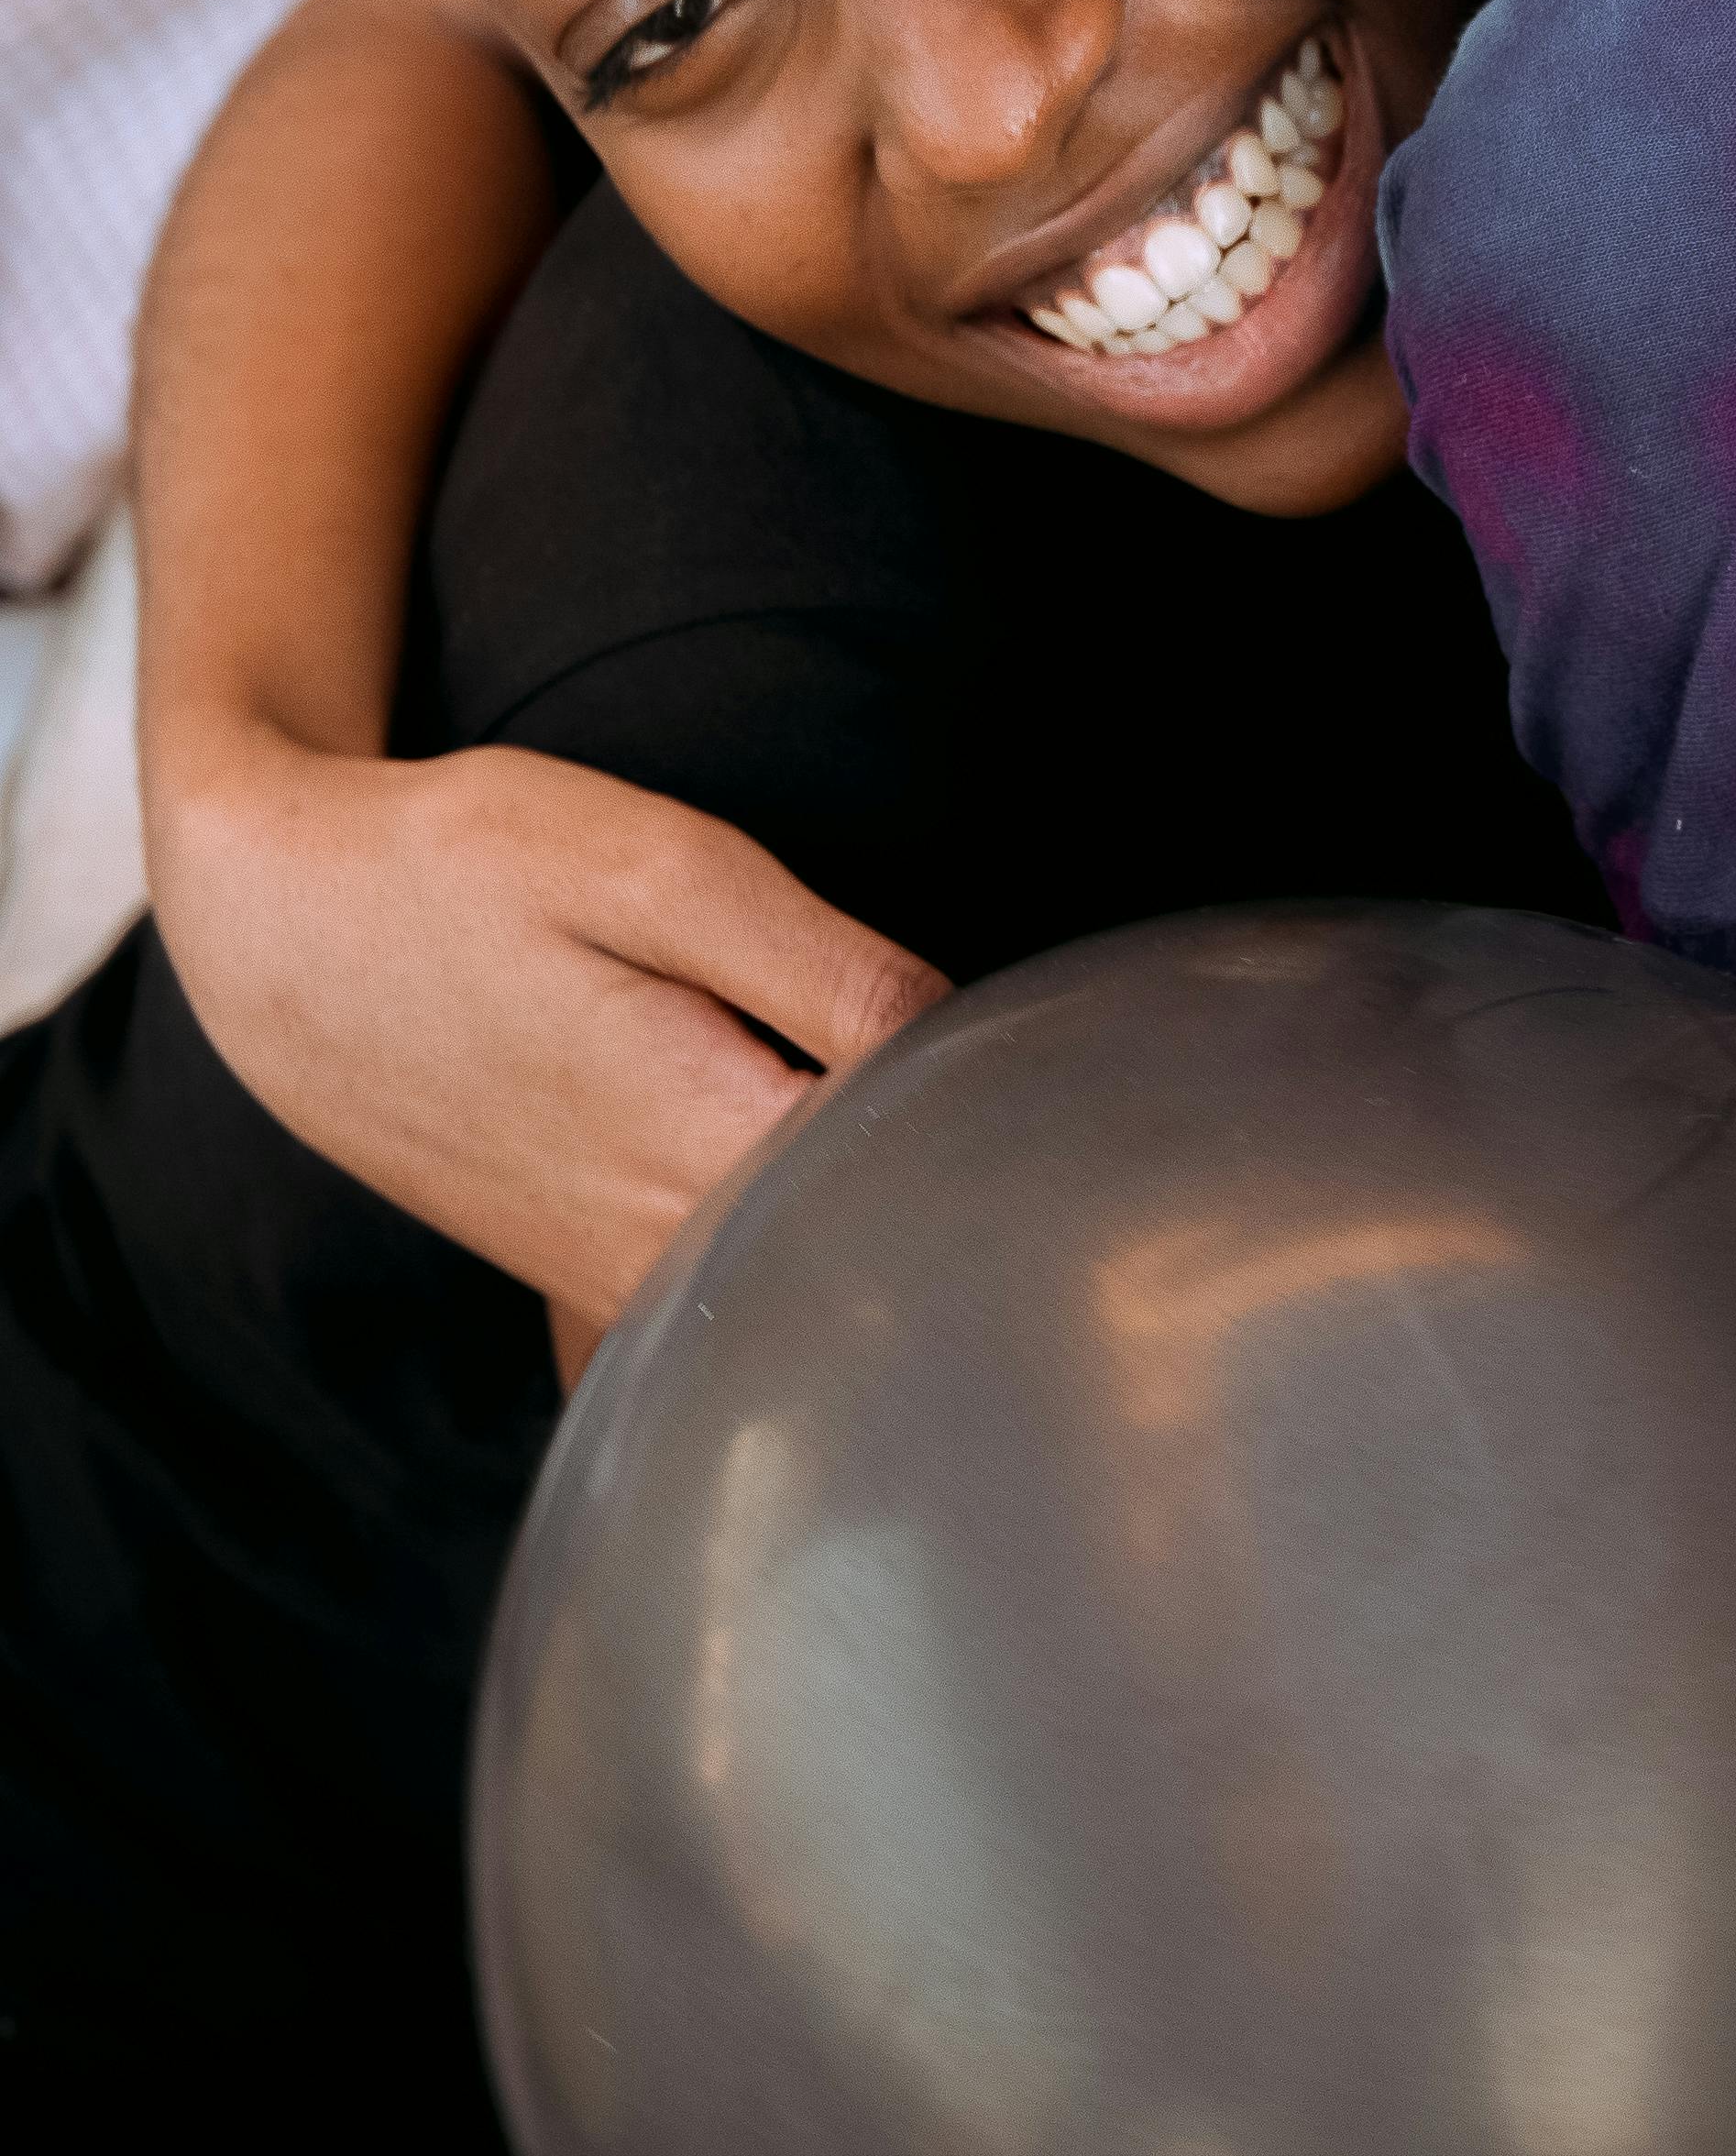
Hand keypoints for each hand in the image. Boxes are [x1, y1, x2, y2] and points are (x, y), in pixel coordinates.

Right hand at [155, 732, 945, 1340]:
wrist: (284, 940)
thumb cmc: (464, 870)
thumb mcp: (656, 865)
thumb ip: (825, 967)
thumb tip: (968, 1038)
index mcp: (710, 1144)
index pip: (926, 1179)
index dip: (1001, 1119)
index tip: (1031, 1056)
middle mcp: (672, 1249)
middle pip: (884, 1248)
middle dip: (954, 1171)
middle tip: (993, 1075)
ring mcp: (628, 1283)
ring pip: (815, 1281)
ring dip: (877, 1204)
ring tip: (898, 1100)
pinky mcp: (598, 1280)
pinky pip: (741, 1290)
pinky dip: (797, 1235)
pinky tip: (811, 1154)